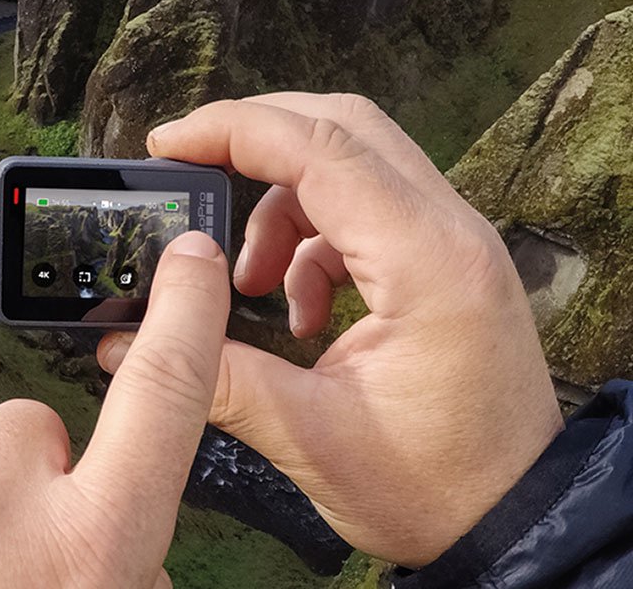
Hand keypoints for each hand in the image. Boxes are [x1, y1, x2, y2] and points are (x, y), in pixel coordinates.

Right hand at [98, 94, 562, 567]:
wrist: (519, 521)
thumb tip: (126, 344)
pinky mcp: (441, 255)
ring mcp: (451, 236)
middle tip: (192, 166)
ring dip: (282, 201)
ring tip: (251, 281)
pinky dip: (312, 236)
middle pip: (341, 125)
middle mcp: (449, 228)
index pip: (320, 149)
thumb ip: (219, 375)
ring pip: (351, 159)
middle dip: (256, 135)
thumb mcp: (312, 438)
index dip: (233, 130)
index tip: (167, 142)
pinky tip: (300, 308)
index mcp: (427, 260)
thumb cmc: (435, 490)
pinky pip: (363, 207)